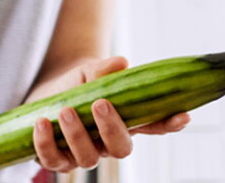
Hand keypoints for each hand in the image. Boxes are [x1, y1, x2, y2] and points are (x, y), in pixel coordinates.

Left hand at [29, 56, 191, 170]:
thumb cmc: (76, 85)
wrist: (44, 93)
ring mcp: (83, 153)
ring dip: (77, 135)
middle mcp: (107, 143)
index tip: (183, 115)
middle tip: (100, 103)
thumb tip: (120, 64)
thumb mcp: (88, 72)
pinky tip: (42, 122)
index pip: (153, 126)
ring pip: (87, 159)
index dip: (169, 124)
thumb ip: (102, 70)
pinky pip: (53, 160)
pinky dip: (46, 143)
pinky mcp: (57, 158)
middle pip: (121, 149)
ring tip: (66, 110)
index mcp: (125, 122)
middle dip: (112, 129)